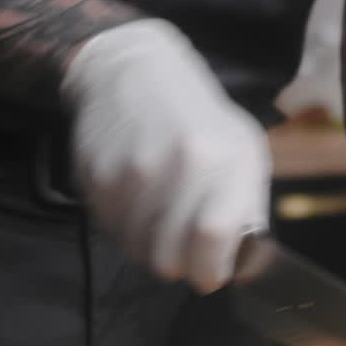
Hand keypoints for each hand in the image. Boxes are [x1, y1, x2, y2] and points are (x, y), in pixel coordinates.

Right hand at [61, 19, 270, 293]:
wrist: (132, 71)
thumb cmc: (199, 119)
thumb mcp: (243, 150)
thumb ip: (248, 208)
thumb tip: (244, 265)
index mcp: (222, 159)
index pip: (212, 238)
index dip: (210, 270)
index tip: (210, 274)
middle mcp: (176, 164)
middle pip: (169, 258)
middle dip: (180, 264)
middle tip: (183, 247)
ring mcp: (131, 171)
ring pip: (137, 251)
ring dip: (150, 246)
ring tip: (160, 215)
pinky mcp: (96, 176)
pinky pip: (112, 230)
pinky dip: (126, 226)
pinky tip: (137, 198)